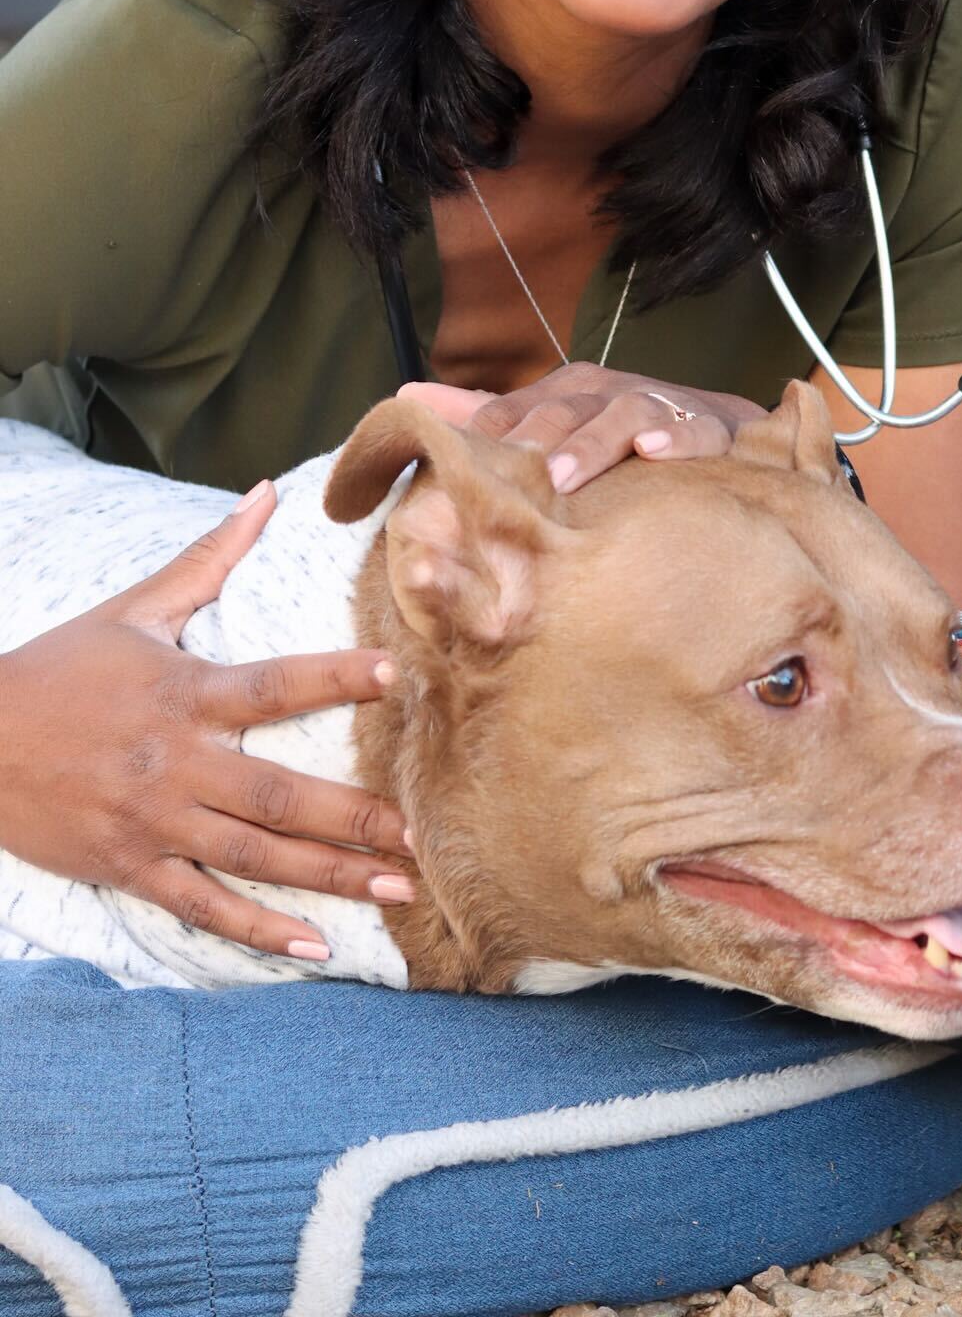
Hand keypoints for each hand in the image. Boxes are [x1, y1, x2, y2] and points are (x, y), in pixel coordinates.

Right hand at [0, 483, 411, 962]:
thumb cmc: (61, 668)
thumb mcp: (135, 607)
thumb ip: (211, 556)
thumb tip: (267, 492)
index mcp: (186, 694)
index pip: (276, 684)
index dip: (336, 677)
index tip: (397, 675)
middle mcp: (177, 764)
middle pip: (279, 794)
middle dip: (354, 816)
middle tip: (422, 833)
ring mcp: (155, 824)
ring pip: (256, 857)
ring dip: (330, 877)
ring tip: (397, 889)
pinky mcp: (131, 868)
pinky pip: (203, 907)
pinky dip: (258, 930)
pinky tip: (315, 946)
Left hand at [398, 364, 767, 493]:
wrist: (716, 431)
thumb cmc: (617, 436)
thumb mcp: (552, 424)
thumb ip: (483, 415)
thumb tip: (407, 395)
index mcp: (565, 393)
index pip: (516, 412)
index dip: (486, 438)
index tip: (453, 471)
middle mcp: (607, 393)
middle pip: (563, 411)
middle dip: (535, 442)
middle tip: (508, 480)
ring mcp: (658, 407)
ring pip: (622, 416)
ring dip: (592, 444)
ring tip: (565, 478)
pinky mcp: (707, 428)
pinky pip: (693, 431)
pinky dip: (676, 439)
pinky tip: (656, 455)